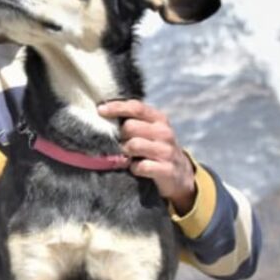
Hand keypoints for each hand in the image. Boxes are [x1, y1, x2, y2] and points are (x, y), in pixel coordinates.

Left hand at [98, 99, 195, 213]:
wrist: (179, 173)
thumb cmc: (154, 147)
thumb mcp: (148, 130)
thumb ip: (131, 120)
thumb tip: (102, 112)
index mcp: (159, 119)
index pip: (136, 107)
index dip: (117, 107)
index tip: (100, 110)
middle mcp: (164, 132)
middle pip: (130, 127)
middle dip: (120, 135)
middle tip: (121, 143)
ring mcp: (167, 151)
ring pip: (134, 145)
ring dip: (125, 152)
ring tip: (127, 155)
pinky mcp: (167, 169)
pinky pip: (141, 166)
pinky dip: (134, 168)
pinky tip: (136, 168)